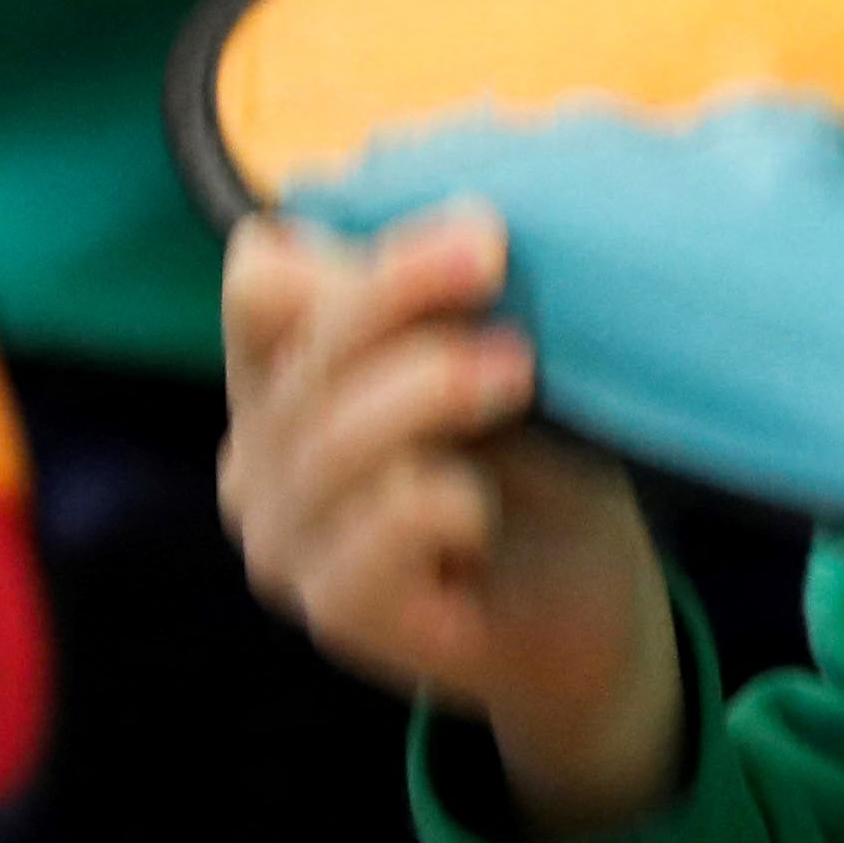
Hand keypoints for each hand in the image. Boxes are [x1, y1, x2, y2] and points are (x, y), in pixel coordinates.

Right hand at [224, 209, 688, 836]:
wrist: (584, 597)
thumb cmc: (532, 457)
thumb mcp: (494, 358)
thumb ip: (428, 307)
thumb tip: (390, 229)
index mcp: (283, 373)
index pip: (259, 282)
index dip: (354, 249)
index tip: (480, 228)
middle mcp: (260, 454)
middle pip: (302, 352)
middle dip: (399, 296)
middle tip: (497, 261)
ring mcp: (283, 542)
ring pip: (327, 446)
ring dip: (428, 394)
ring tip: (516, 373)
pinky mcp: (333, 614)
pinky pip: (366, 546)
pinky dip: (434, 507)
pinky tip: (482, 506)